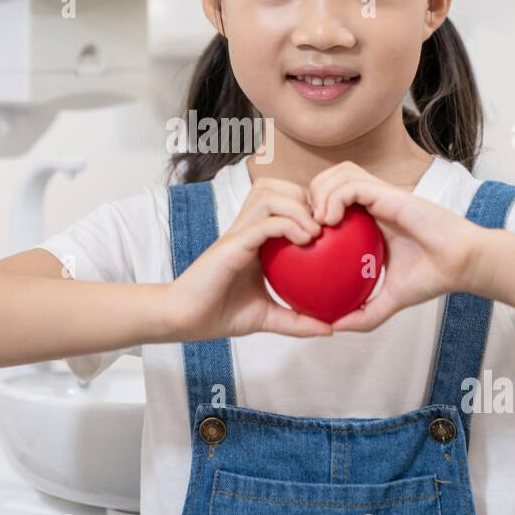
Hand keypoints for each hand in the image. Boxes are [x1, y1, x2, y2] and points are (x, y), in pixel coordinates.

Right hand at [163, 175, 335, 340]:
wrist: (184, 320)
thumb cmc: (219, 314)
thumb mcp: (267, 317)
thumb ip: (297, 320)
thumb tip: (330, 329)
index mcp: (253, 238)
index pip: (281, 200)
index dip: (307, 205)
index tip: (329, 228)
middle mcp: (245, 228)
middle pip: (275, 185)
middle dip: (304, 195)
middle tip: (324, 224)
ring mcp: (237, 232)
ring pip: (268, 193)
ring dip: (298, 206)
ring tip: (316, 231)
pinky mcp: (231, 244)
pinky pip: (264, 222)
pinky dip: (288, 224)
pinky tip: (306, 240)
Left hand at [307, 160, 485, 332]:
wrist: (460, 265)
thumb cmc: (431, 277)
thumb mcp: (390, 300)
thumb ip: (365, 314)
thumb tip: (336, 327)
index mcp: (371, 221)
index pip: (332, 200)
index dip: (312, 210)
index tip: (303, 238)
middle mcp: (374, 203)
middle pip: (330, 179)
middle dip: (310, 194)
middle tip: (306, 226)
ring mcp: (382, 195)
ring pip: (340, 173)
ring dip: (320, 192)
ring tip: (316, 222)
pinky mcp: (390, 193)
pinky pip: (353, 184)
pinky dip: (335, 197)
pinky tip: (329, 220)